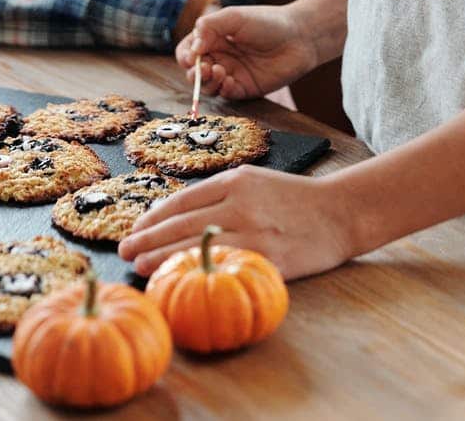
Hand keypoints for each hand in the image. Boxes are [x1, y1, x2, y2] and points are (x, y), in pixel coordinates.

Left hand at [117, 165, 351, 279]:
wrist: (340, 212)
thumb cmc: (293, 198)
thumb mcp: (254, 181)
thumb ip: (219, 195)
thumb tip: (175, 215)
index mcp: (236, 181)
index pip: (182, 200)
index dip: (153, 216)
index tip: (134, 228)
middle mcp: (241, 204)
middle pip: (183, 224)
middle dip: (148, 238)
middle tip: (124, 250)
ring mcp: (255, 233)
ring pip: (198, 247)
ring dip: (164, 258)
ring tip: (139, 266)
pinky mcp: (269, 260)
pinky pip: (227, 269)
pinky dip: (202, 276)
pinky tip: (184, 283)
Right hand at [175, 3, 316, 99]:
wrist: (299, 37)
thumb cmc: (267, 22)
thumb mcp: (234, 17)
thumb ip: (210, 26)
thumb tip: (193, 48)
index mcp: (213, 38)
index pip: (188, 50)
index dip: (185, 55)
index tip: (191, 56)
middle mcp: (220, 57)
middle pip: (194, 71)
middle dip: (194, 72)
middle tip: (204, 68)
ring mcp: (232, 73)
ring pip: (208, 85)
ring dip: (206, 82)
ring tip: (218, 71)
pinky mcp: (245, 88)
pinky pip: (226, 94)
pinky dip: (222, 90)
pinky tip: (229, 80)